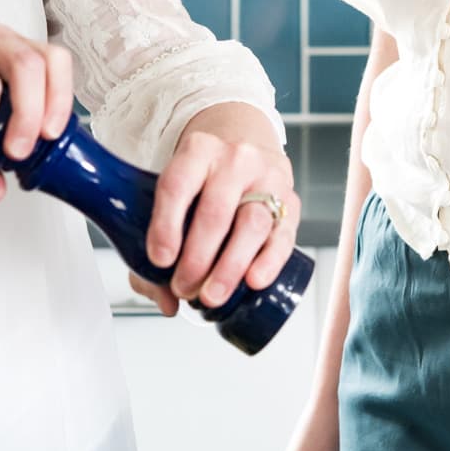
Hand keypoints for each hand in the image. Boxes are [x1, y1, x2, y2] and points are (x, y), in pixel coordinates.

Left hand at [144, 128, 298, 310]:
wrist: (247, 152)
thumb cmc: (206, 181)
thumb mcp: (178, 191)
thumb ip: (159, 243)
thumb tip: (164, 300)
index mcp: (198, 151)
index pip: (177, 186)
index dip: (166, 226)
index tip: (159, 261)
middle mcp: (235, 159)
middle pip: (215, 212)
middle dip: (196, 259)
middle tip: (183, 287)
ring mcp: (267, 179)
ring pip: (252, 224)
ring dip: (229, 267)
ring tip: (212, 296)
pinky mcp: (291, 202)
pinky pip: (282, 235)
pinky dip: (269, 262)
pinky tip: (254, 281)